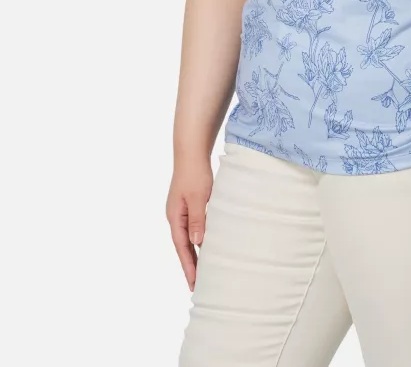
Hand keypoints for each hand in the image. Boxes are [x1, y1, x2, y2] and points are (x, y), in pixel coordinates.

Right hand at [166, 158, 212, 290]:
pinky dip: (200, 238)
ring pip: (189, 237)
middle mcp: (176, 216)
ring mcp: (182, 211)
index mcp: (175, 217)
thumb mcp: (198, 198)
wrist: (191, 152)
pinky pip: (194, 227)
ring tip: (204, 270)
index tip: (194, 284)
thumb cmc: (195, 173)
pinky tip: (208, 244)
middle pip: (183, 246)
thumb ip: (197, 220)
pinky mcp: (190, 204)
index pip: (181, 248)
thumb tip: (197, 243)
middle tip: (198, 285)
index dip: (188, 266)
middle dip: (190, 265)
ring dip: (195, 253)